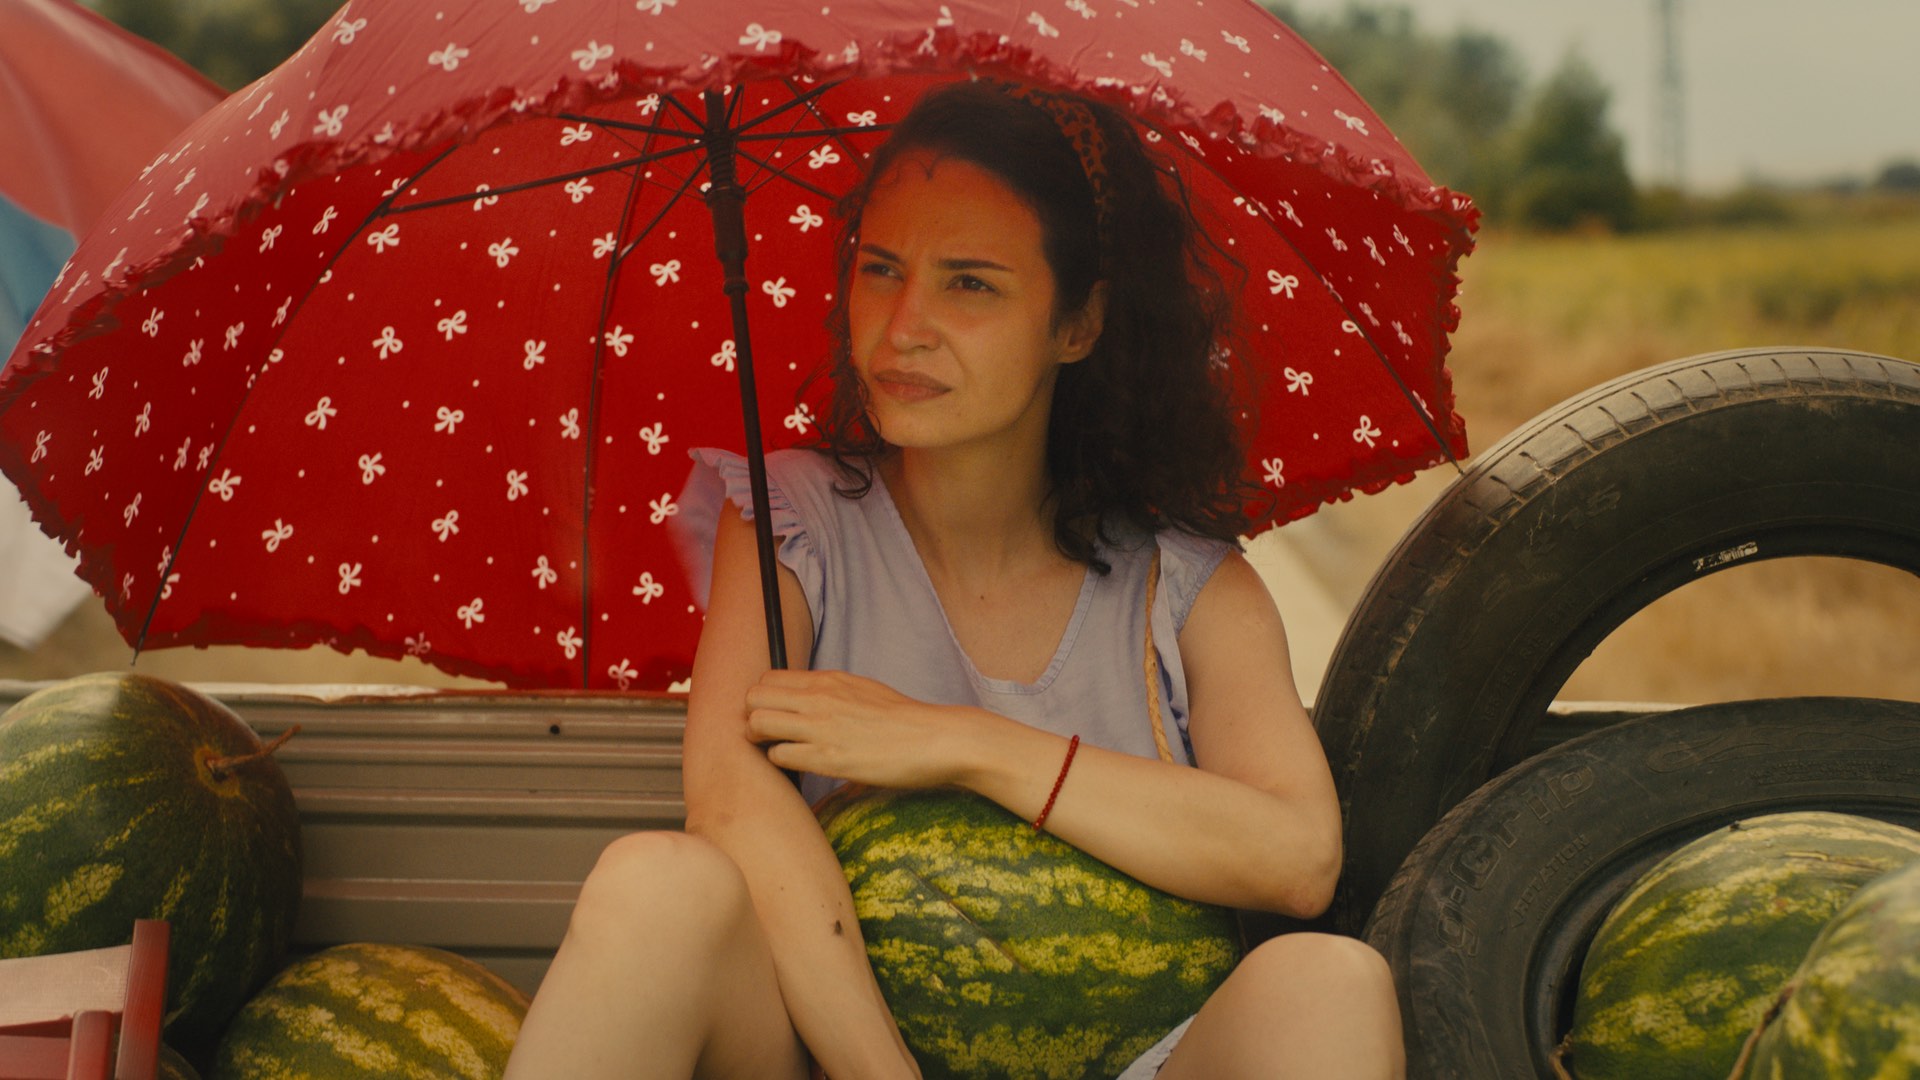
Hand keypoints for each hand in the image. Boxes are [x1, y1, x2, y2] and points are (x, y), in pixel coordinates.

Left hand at [743, 669, 988, 788]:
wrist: (933, 739)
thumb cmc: (903, 720)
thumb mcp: (863, 690)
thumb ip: (832, 692)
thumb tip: (810, 698)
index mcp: (828, 680)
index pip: (768, 679)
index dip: (763, 699)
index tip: (772, 715)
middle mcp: (819, 698)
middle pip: (753, 698)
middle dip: (752, 717)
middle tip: (767, 735)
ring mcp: (821, 727)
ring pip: (757, 724)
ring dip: (761, 741)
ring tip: (778, 750)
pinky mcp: (827, 758)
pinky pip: (779, 756)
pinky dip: (781, 763)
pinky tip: (799, 765)